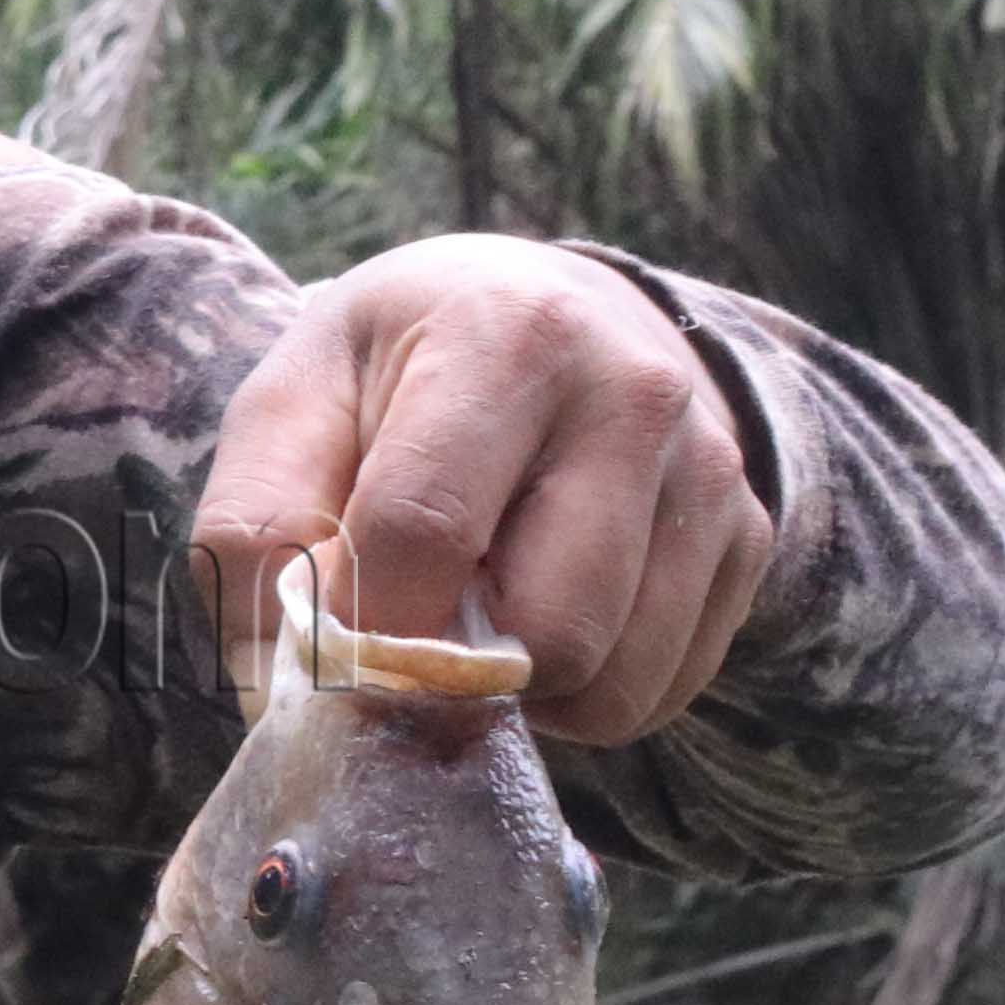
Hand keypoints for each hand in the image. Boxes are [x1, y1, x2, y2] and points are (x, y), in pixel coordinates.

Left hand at [192, 236, 772, 746]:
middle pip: (550, 630)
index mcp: (508, 336)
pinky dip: (583, 694)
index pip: (426, 530)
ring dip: (522, 693)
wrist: (540, 310)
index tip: (330, 652)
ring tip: (477, 612)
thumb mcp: (295, 404)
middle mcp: (635, 394)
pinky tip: (540, 614)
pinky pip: (660, 691)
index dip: (364, 625)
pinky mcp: (749, 536)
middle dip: (458, 670)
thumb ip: (255, 529)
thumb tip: (280, 686)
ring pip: (613, 681)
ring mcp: (710, 469)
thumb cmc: (396, 369)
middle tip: (410, 630)